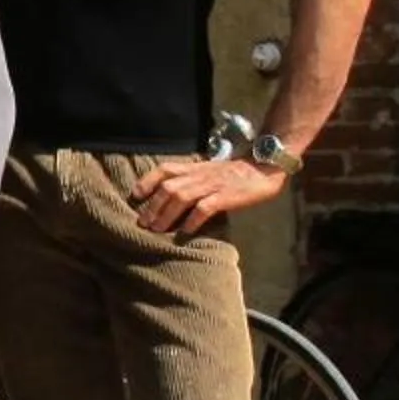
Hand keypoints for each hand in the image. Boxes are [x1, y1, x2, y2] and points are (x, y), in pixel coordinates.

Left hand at [132, 155, 283, 235]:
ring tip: (157, 230)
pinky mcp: (226, 196)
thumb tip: (169, 199)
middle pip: (168, 187)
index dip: (147, 181)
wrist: (263, 167)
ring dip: (166, 214)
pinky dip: (193, 220)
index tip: (135, 196)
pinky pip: (205, 208)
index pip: (165, 169)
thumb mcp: (208, 172)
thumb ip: (191, 180)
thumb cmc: (234, 174)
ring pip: (181, 196)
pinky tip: (185, 232)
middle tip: (143, 223)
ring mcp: (212, 185)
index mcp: (194, 168)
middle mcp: (200, 175)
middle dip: (153, 206)